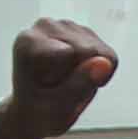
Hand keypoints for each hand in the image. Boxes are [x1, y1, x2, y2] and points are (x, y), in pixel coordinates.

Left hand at [7, 18, 117, 138]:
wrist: (33, 113)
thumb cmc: (38, 113)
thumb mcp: (57, 108)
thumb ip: (80, 85)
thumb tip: (105, 63)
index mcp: (29, 42)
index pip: (75, 52)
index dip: (75, 78)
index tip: (53, 89)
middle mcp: (45, 26)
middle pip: (90, 51)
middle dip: (82, 74)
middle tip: (60, 88)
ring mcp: (64, 26)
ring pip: (101, 52)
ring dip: (89, 72)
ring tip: (66, 82)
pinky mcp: (81, 31)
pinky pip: (108, 55)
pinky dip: (98, 70)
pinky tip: (76, 75)